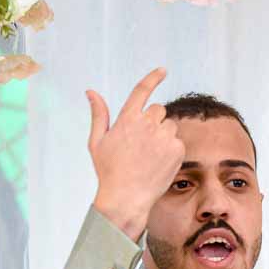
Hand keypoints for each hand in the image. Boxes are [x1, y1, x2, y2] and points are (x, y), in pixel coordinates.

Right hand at [88, 67, 183, 240]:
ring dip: (163, 135)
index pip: (142, 90)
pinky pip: (177, 141)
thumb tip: (91, 92)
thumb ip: (98, 114)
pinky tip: (159, 163)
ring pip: (170, 126)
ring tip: (150, 156)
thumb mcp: (97, 142)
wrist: (127, 197)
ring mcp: (164, 136)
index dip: (153, 78)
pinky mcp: (177, 149)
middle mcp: (147, 124)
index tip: (162, 71)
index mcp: (127, 119)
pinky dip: (171, 150)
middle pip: (158, 110)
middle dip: (153, 121)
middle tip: (143, 143)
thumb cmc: (109, 171)